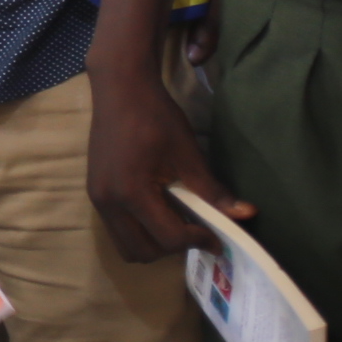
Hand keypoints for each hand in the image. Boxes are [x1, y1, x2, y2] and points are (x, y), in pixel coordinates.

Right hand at [84, 58, 249, 261]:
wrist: (120, 89)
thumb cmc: (156, 117)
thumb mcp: (188, 154)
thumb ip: (213, 191)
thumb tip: (247, 215)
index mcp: (131, 192)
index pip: (168, 238)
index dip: (198, 240)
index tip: (217, 234)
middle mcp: (108, 201)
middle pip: (142, 252)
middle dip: (172, 248)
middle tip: (195, 230)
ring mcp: (97, 197)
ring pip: (125, 245)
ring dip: (152, 244)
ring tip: (175, 222)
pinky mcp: (94, 191)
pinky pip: (117, 229)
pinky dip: (139, 231)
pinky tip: (158, 209)